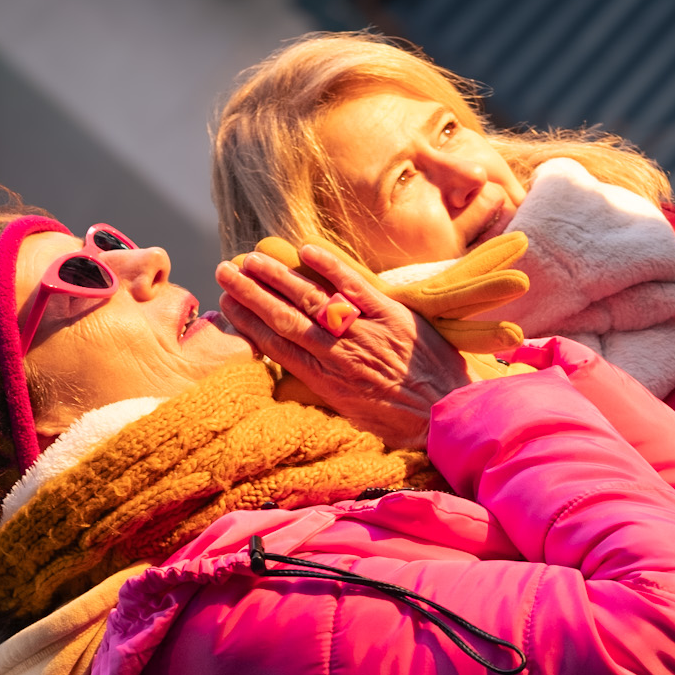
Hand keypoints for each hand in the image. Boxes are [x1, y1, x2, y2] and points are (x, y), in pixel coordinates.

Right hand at [218, 242, 471, 448]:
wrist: (449, 415)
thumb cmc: (404, 423)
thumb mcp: (354, 417)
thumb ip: (325, 390)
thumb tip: (297, 376)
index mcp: (327, 382)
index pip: (277, 346)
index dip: (249, 323)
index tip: (227, 304)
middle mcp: (339, 355)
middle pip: (284, 318)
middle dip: (252, 293)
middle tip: (225, 271)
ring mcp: (365, 333)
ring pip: (312, 300)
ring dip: (279, 277)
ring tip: (252, 259)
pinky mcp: (392, 315)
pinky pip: (355, 287)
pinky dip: (331, 267)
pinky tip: (306, 251)